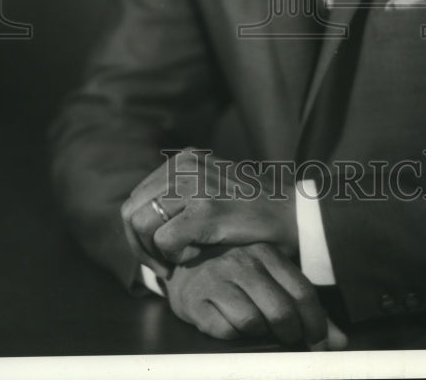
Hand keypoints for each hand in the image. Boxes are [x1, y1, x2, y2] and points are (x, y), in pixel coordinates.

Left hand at [151, 152, 297, 263]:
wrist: (293, 214)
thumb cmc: (252, 210)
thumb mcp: (211, 186)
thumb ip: (180, 193)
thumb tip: (140, 216)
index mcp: (184, 159)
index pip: (137, 196)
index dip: (138, 231)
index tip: (156, 253)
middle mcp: (185, 165)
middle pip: (132, 210)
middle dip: (138, 245)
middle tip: (159, 266)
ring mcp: (195, 185)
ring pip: (142, 225)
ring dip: (154, 253)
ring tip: (177, 262)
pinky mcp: (206, 210)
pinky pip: (165, 241)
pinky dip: (176, 257)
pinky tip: (197, 255)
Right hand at [164, 242, 346, 349]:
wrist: (185, 270)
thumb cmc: (236, 279)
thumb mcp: (271, 283)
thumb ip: (305, 310)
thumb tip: (339, 342)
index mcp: (266, 253)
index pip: (302, 290)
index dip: (316, 323)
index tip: (321, 343)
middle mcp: (242, 261)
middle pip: (280, 310)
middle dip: (290, 334)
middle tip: (290, 340)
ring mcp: (217, 278)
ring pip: (252, 322)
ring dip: (260, 334)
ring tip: (257, 328)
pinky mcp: (196, 299)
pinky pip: (225, 331)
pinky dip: (234, 336)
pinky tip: (231, 325)